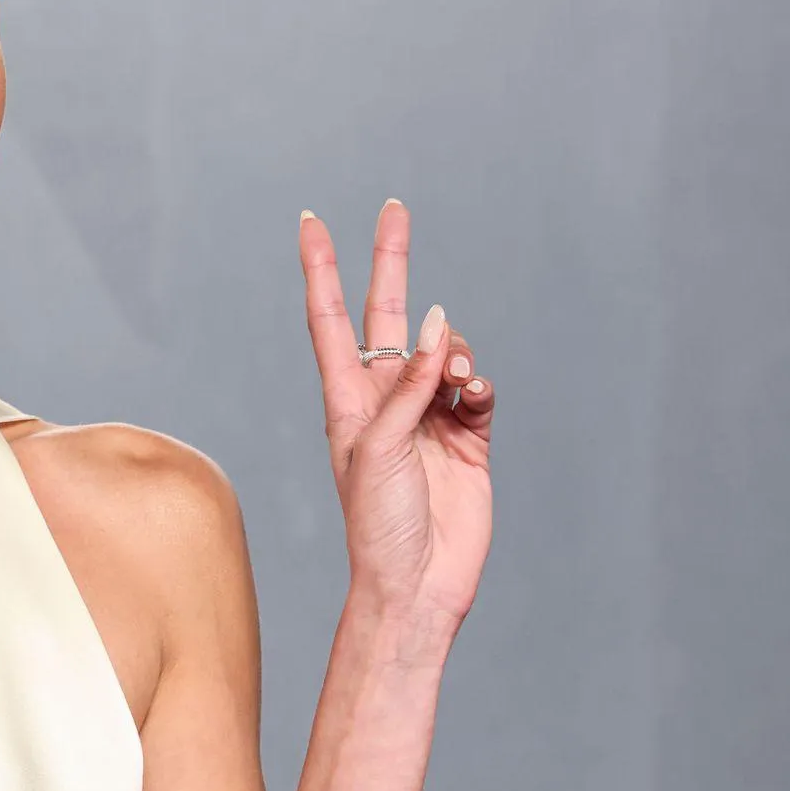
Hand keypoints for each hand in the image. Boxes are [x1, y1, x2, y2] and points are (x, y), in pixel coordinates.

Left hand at [298, 201, 494, 639]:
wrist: (417, 583)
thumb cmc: (378, 524)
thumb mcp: (380, 447)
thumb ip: (407, 384)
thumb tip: (433, 326)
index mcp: (346, 398)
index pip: (331, 318)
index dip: (321, 268)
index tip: (310, 220)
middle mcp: (384, 399)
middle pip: (388, 314)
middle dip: (392, 262)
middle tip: (394, 208)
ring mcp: (426, 417)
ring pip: (443, 351)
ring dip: (452, 353)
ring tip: (453, 384)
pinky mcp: (466, 439)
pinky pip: (476, 390)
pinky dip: (479, 385)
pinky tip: (474, 396)